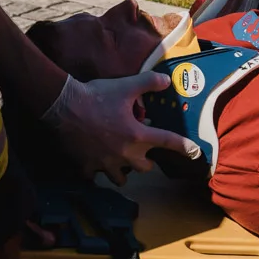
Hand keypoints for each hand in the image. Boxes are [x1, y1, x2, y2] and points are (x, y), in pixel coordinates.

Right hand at [42, 72, 198, 185]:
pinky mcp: (86, 167)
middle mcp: (124, 154)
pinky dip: (96, 172)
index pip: (168, 142)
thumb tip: (167, 80)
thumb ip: (148, 83)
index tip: (195, 153)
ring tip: (119, 160)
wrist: (63, 106)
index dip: (184, 147)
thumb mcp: (125, 86)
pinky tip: (94, 162)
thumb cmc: (96, 96)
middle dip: (146, 161)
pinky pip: (95, 176)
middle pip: (145, 167)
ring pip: (121, 178)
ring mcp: (105, 163)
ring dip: (123, 170)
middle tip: (141, 150)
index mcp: (137, 136)